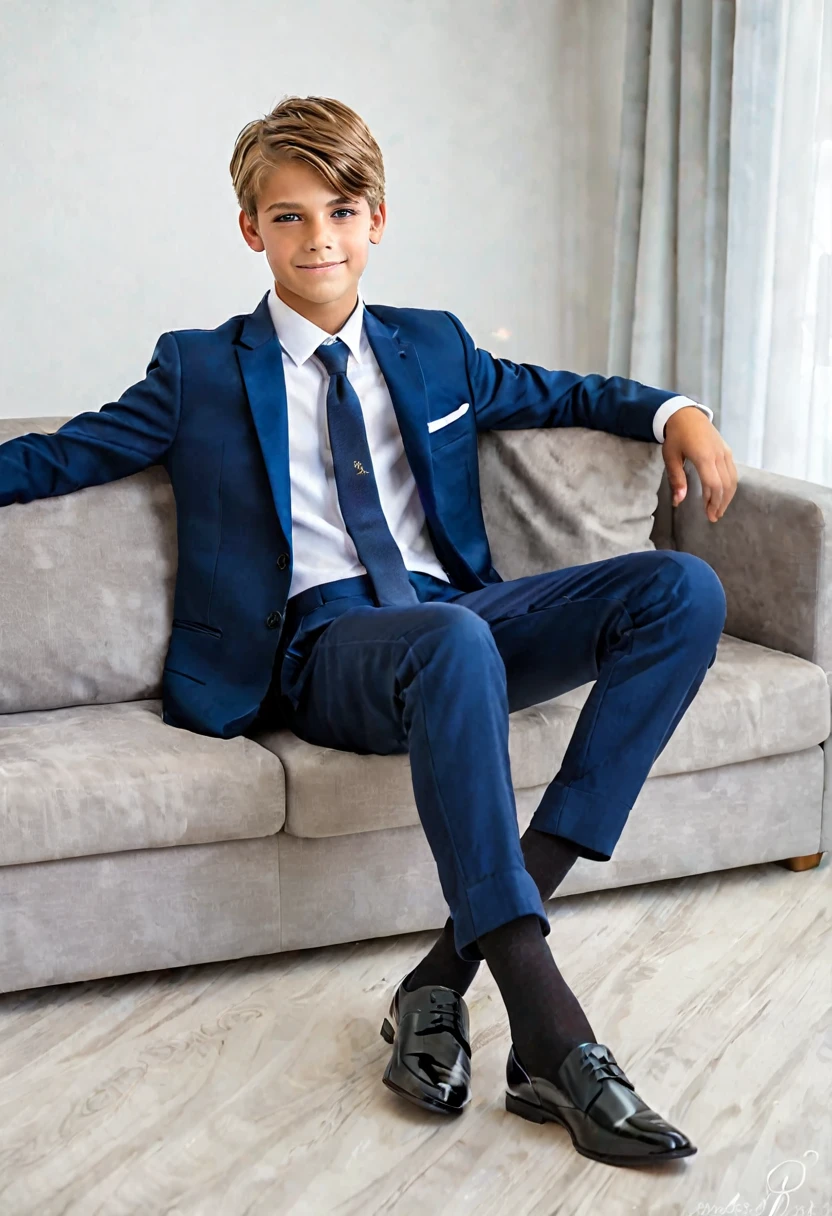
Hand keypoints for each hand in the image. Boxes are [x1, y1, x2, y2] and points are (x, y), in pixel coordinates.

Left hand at [662, 406, 736, 522]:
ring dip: (727, 497)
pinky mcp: (727, 450)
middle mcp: (718, 455)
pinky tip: (723, 494)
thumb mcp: (671, 457)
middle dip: (721, 503)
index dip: (713, 502)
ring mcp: (725, 452)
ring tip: (719, 509)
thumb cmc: (676, 436)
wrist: (686, 414)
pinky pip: (733, 472)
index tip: (709, 515)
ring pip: (732, 479)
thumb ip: (676, 479)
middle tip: (714, 517)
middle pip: (726, 485)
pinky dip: (730, 486)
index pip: (714, 484)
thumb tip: (678, 502)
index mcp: (704, 457)